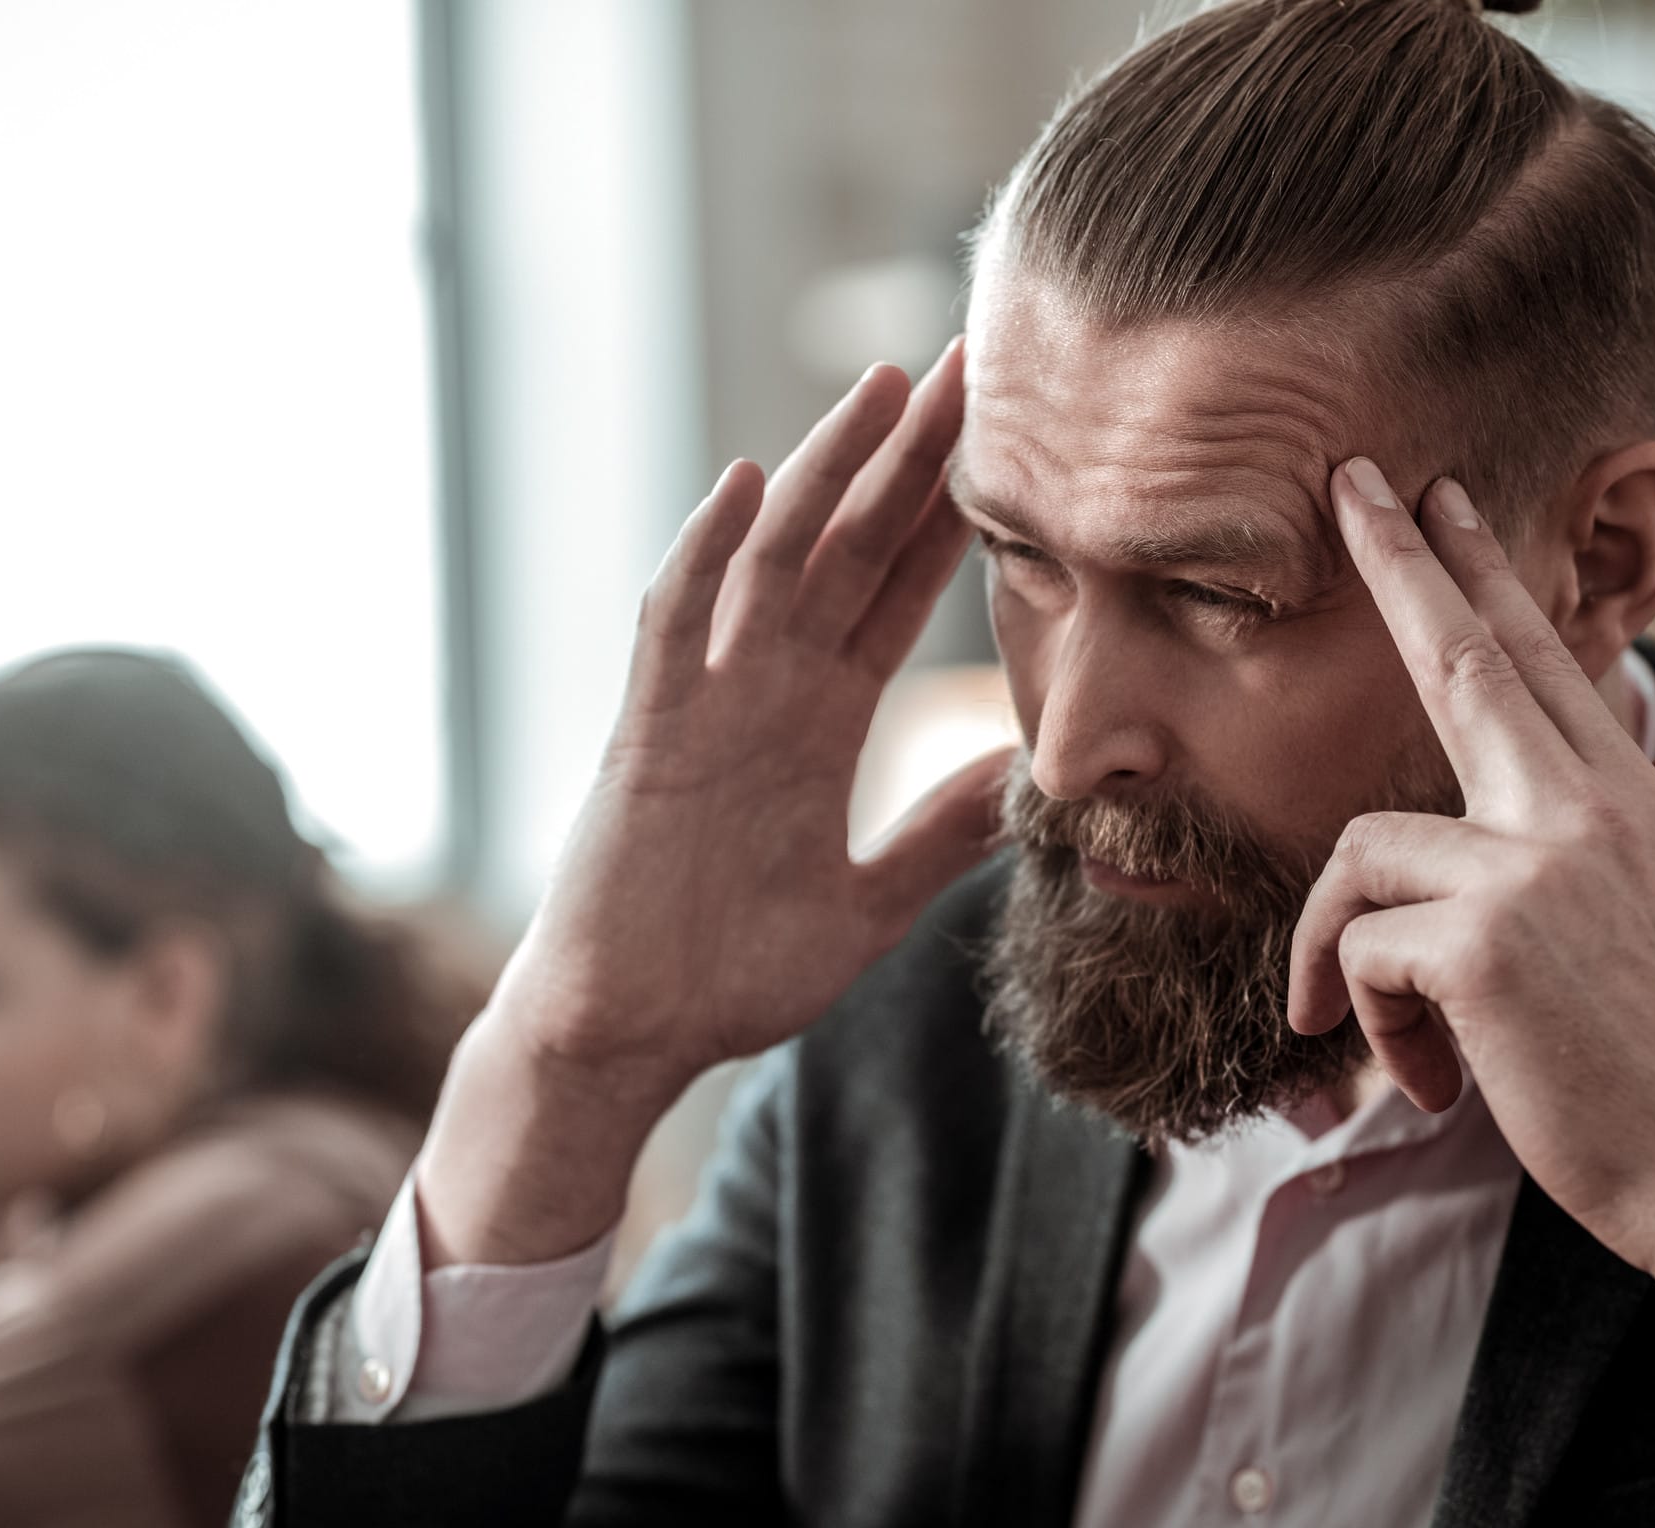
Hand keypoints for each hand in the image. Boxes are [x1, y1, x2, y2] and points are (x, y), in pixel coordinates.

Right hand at [418, 342, 1008, 1263]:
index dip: (950, 519)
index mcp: (817, 721)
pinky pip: (673, 626)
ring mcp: (704, 703)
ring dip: (824, 472)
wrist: (628, 1034)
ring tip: (885, 389)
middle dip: (906, 460)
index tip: (1017, 447)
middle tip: (970, 365)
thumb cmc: (728, 973)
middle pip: (845, 546)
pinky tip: (743, 488)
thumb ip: (935, 834)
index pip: (896, 594)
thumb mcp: (866, 903)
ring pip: (771, 559)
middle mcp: (764, 690)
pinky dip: (704, 555)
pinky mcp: (648, 736)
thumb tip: (1026, 782)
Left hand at [1292, 461, 1654, 1318]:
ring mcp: (1533, 868)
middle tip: (1353, 486)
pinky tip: (1431, 1086)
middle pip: (1466, 660)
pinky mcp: (1478, 943)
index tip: (1444, 502)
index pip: (1549, 663)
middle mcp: (1588, 813)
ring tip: (1400, 1047)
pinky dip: (1371, 1023)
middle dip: (1400, 565)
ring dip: (1351, 955)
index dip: (1489, 575)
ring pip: (1365, 852)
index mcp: (1634, 810)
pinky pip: (1362, 950)